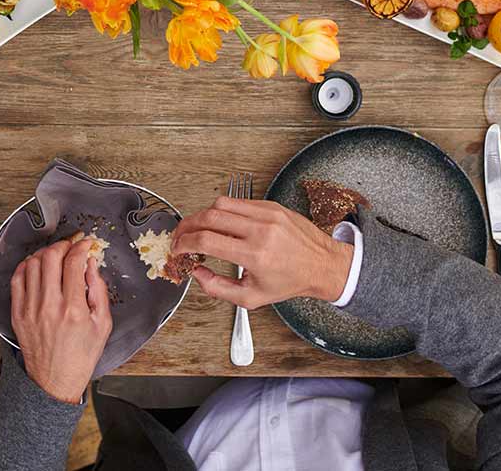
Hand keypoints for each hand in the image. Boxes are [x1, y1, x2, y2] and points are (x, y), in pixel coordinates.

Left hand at [9, 238, 112, 403]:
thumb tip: (91, 264)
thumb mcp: (102, 325)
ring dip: (46, 253)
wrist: (54, 380)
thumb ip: (98, 290)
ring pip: (33, 264)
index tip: (85, 244)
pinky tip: (37, 267)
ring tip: (55, 256)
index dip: (81, 247)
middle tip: (70, 246)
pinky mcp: (18, 313)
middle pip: (51, 257)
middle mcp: (49, 306)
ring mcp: (30, 308)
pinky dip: (27, 266)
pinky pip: (17, 278)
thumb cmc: (80, 356)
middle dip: (63, 245)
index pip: (74, 263)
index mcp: (73, 309)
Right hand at [173, 197, 353, 309]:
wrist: (322, 265)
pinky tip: (223, 223)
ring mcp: (267, 214)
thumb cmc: (290, 282)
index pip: (207, 240)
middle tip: (180, 236)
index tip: (177, 249)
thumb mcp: (252, 297)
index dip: (184, 243)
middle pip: (208, 217)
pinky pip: (239, 201)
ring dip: (203, 215)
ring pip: (221, 204)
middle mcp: (260, 230)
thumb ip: (218, 288)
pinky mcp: (271, 206)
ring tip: (199, 228)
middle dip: (186, 226)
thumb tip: (196, 272)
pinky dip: (224, 211)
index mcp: (255, 255)